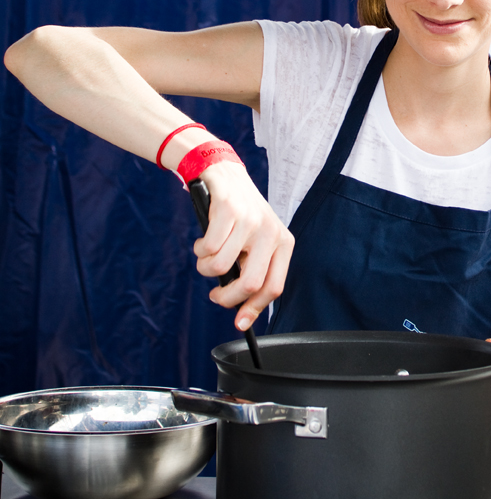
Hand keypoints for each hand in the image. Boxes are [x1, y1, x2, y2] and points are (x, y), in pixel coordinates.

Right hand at [192, 161, 293, 330]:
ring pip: (221, 268)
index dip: (254, 309)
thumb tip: (243, 313)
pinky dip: (199, 250)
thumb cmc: (240, 215)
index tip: (240, 324)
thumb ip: (254, 270)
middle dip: (226, 298)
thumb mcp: (257, 241)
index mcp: (283, 243)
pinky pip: (207, 249)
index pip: (274, 287)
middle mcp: (271, 232)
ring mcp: (250, 220)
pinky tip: (203, 240)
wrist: (225, 174)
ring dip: (206, 268)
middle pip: (249, 284)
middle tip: (215, 295)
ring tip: (208, 255)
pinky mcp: (229, 210)